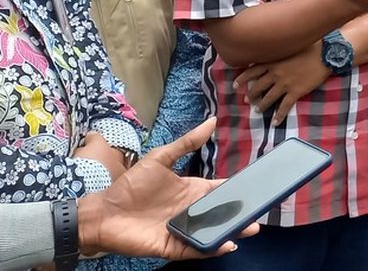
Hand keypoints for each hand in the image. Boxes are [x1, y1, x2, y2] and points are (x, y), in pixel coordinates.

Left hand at [78, 118, 258, 258]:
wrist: (103, 212)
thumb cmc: (131, 185)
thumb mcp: (160, 158)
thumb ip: (186, 142)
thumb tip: (212, 121)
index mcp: (192, 190)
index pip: (221, 190)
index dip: (238, 188)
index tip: (258, 185)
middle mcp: (191, 210)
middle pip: (222, 212)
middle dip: (242, 212)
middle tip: (260, 210)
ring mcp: (184, 229)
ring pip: (213, 231)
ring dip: (232, 230)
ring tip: (250, 227)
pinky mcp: (172, 246)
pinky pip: (196, 249)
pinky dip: (211, 248)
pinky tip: (226, 243)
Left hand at [233, 42, 330, 125]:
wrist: (326, 54)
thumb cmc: (311, 47)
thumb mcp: (291, 46)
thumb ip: (280, 51)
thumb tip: (274, 52)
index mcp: (274, 61)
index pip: (252, 71)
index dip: (242, 79)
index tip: (235, 84)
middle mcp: (276, 73)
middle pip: (258, 87)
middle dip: (251, 95)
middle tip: (246, 100)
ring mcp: (285, 84)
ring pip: (268, 98)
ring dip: (261, 106)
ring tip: (257, 111)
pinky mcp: (296, 92)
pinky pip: (284, 107)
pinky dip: (279, 116)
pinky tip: (275, 122)